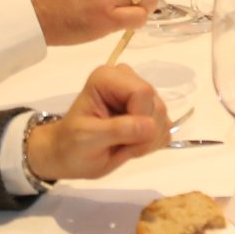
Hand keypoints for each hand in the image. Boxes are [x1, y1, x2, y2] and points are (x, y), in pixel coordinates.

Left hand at [25, 64, 170, 182]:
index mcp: (107, 78)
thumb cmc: (71, 145)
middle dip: (143, 134)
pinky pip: (165, 128)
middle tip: (119, 146)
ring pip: (163, 118)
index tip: (122, 138)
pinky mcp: (148, 112)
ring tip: (121, 146)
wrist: (69, 155)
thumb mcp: (88, 138)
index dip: (139, 118)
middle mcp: (126, 80)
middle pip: (156, 105)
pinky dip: (151, 144)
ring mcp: (139, 96)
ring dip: (147, 141)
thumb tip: (150, 125)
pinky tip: (131, 145)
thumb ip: (118, 130)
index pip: (142, 92)